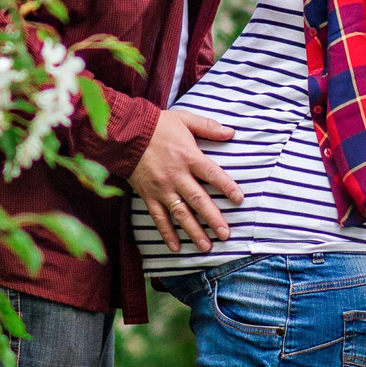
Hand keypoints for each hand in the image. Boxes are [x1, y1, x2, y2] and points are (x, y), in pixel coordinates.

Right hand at [130, 109, 241, 253]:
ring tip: (206, 247)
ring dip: (194, 232)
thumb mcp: (185, 119)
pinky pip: (158, 218)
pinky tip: (176, 247)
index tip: (239, 199)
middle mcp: (177, 176)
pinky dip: (167, 233)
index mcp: (189, 157)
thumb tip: (231, 132)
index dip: (227, 187)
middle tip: (226, 235)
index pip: (213, 174)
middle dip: (213, 219)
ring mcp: (162, 189)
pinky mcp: (148, 196)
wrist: (126, 133)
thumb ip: (209, 127)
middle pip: (199, 200)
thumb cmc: (158, 125)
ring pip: (180, 214)